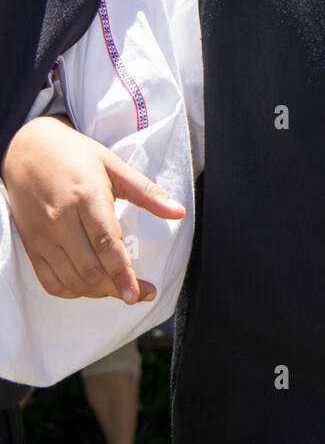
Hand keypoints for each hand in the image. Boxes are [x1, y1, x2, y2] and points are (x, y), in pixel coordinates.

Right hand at [0, 116, 185, 303]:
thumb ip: (147, 192)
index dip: (122, 274)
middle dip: (117, 288)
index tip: (137, 294)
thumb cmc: (73, 155)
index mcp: (87, 198)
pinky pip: (50, 281)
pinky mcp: (31, 245)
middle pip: (91, 268)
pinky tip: (90, 287)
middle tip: (138, 294)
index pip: (106, 244)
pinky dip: (72, 291)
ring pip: (72, 279)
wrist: (27, 149)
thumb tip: (178, 212)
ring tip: (118, 289)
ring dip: (98, 292)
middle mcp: (61, 220)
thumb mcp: (113, 165)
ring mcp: (43, 236)